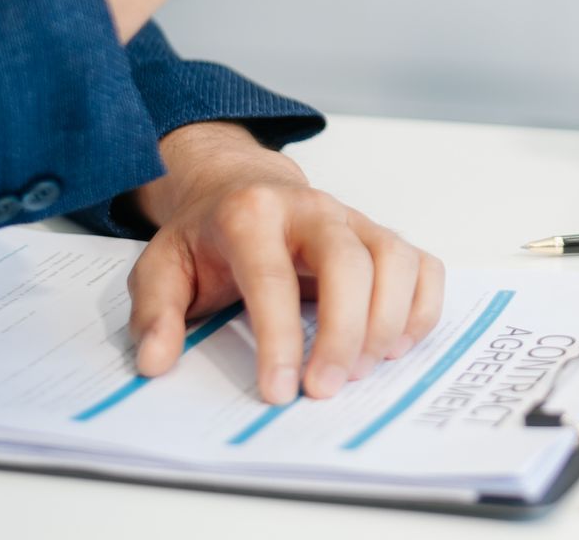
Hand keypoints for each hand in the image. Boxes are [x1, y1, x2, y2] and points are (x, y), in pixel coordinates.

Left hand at [125, 122, 444, 405]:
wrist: (240, 187)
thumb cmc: (206, 236)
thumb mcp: (160, 267)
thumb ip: (155, 313)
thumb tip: (157, 362)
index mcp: (251, 214)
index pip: (272, 276)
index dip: (278, 338)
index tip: (278, 391)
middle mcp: (312, 208)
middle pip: (348, 261)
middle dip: (344, 332)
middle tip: (326, 389)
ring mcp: (354, 219)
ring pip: (394, 258)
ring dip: (387, 321)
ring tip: (361, 370)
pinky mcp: (381, 235)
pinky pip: (423, 265)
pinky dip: (421, 308)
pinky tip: (395, 345)